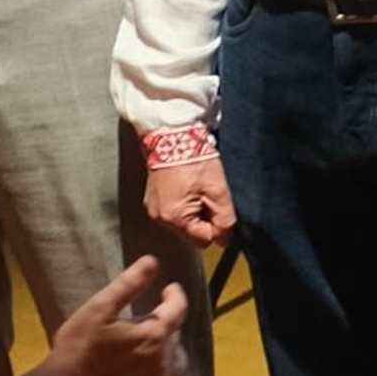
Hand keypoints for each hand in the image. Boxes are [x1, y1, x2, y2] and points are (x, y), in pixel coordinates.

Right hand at [46, 254, 188, 375]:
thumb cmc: (78, 347)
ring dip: (170, 347)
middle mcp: (163, 362)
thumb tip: (152, 261)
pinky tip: (150, 365)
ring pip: (177, 361)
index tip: (168, 289)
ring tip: (152, 339)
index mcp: (154, 335)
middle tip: (149, 315)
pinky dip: (166, 369)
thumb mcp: (99, 308)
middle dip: (167, 322)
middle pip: (176, 335)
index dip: (175, 295)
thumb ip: (129, 284)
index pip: (178, 309)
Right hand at [138, 136, 237, 251]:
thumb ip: (225, 220)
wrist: (172, 135)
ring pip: (183, 223)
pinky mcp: (152, 200)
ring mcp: (153, 209)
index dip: (216, 225)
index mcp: (175, 218)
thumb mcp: (218, 191)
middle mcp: (160, 218)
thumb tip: (224, 240)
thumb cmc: (194, 159)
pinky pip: (173, 212)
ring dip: (193, 211)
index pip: (204, 240)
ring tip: (196, 188)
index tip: (217, 204)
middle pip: (192, 233)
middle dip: (204, 218)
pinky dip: (183, 203)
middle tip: (207, 193)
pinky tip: (186, 187)